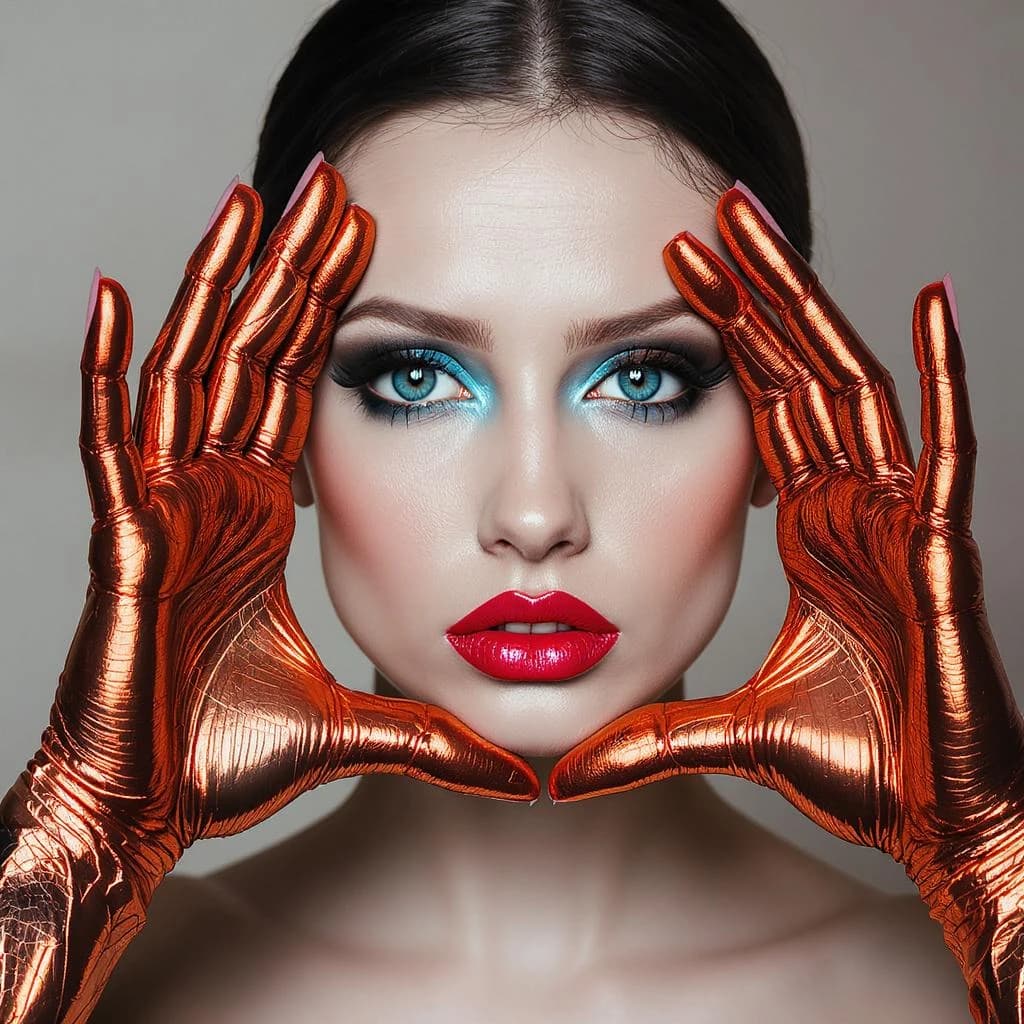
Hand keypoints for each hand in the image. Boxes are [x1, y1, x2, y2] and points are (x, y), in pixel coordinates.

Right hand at [12, 159, 536, 875]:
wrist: (148, 813)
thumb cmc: (230, 763)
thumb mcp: (358, 727)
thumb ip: (432, 734)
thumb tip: (522, 769)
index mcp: (262, 515)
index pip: (300, 387)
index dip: (328, 314)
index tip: (369, 243)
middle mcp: (213, 494)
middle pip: (255, 355)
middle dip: (290, 270)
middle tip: (330, 183)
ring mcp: (165, 508)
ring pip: (192, 371)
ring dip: (218, 286)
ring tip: (248, 202)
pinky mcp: (123, 540)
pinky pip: (109, 438)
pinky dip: (104, 367)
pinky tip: (112, 293)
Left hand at [549, 185, 1023, 874]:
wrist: (937, 824)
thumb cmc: (858, 769)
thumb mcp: (732, 732)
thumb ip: (655, 736)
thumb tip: (565, 766)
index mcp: (811, 531)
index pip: (762, 407)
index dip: (725, 338)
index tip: (673, 270)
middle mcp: (853, 509)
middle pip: (799, 374)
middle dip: (756, 293)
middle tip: (709, 211)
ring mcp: (899, 522)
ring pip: (852, 390)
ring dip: (809, 308)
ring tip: (763, 227)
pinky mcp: (940, 553)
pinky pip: (948, 450)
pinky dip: (948, 377)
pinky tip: (936, 302)